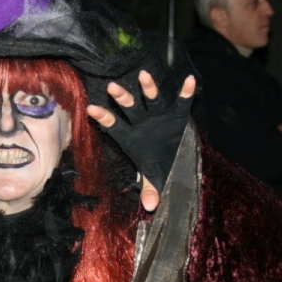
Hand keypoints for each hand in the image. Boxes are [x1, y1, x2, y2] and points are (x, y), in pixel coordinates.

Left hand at [86, 70, 196, 211]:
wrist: (178, 157)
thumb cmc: (160, 164)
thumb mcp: (155, 177)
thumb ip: (151, 189)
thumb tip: (151, 206)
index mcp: (133, 137)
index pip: (115, 127)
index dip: (104, 118)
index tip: (91, 109)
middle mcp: (143, 123)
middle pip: (130, 108)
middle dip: (122, 99)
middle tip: (112, 88)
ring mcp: (159, 117)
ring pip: (152, 100)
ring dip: (148, 88)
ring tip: (144, 75)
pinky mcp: (177, 115)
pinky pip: (181, 103)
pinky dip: (186, 93)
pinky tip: (190, 81)